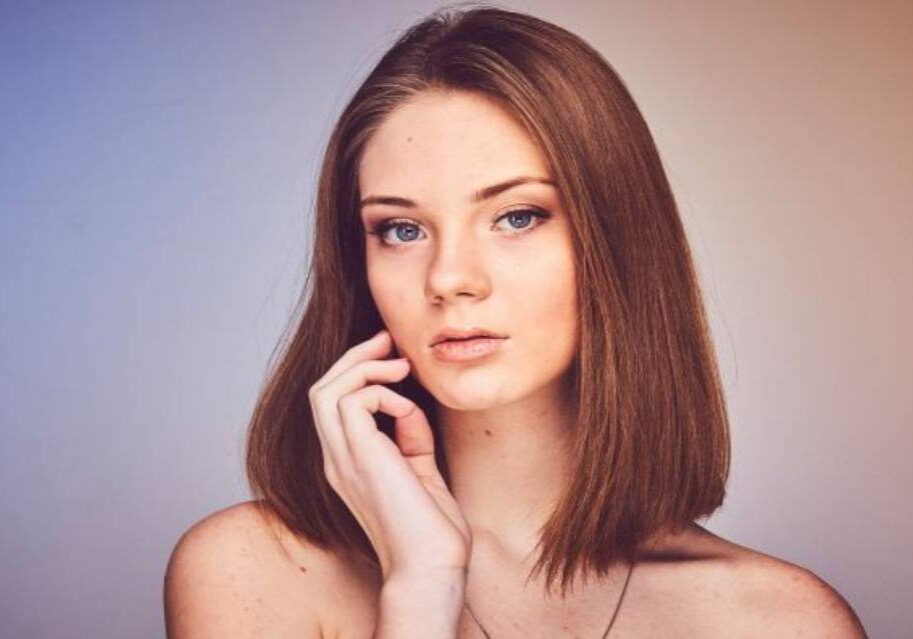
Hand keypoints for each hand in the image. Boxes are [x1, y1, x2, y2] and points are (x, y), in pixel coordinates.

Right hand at [308, 329, 471, 581]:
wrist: (432, 567)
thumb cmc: (432, 530)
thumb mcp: (421, 471)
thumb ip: (410, 438)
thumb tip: (407, 407)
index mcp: (347, 464)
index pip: (333, 406)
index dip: (357, 373)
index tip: (392, 355)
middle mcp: (336, 460)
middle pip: (321, 390)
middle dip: (353, 358)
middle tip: (389, 340)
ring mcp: (342, 460)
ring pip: (325, 390)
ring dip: (362, 367)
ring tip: (399, 365)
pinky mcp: (358, 458)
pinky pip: (351, 402)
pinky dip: (380, 393)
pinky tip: (407, 408)